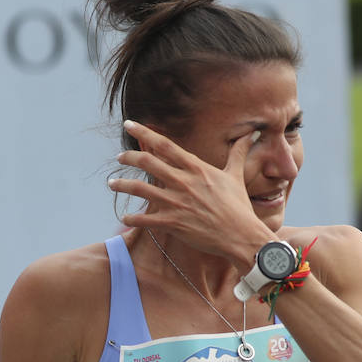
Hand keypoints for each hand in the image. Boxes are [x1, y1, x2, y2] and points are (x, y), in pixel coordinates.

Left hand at [109, 119, 271, 269]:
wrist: (241, 236)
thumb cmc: (238, 207)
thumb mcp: (236, 176)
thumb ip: (237, 153)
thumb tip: (250, 134)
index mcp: (196, 168)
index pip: (165, 145)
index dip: (144, 133)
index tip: (129, 125)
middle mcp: (183, 182)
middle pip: (147, 162)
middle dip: (128, 157)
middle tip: (119, 157)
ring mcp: (177, 203)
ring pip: (140, 189)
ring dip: (122, 184)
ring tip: (111, 183)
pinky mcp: (174, 223)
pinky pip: (146, 219)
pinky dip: (133, 218)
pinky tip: (125, 217)